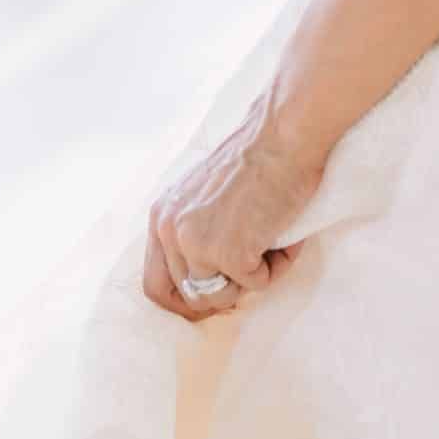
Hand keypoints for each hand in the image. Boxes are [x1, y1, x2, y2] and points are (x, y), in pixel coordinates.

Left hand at [142, 92, 325, 322]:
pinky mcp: (229, 253)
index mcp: (160, 216)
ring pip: (222, 296)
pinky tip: (283, 237)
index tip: (213, 298)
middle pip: (189, 296)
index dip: (184, 300)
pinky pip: (256, 285)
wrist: (283, 137)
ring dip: (252, 278)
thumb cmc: (256, 159)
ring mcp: (197, 244)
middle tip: (253, 271)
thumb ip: (192, 229)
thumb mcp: (202, 194)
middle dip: (224, 292)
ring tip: (272, 244)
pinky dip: (276, 267)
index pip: (155, 284)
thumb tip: (206, 279)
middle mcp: (170, 231)